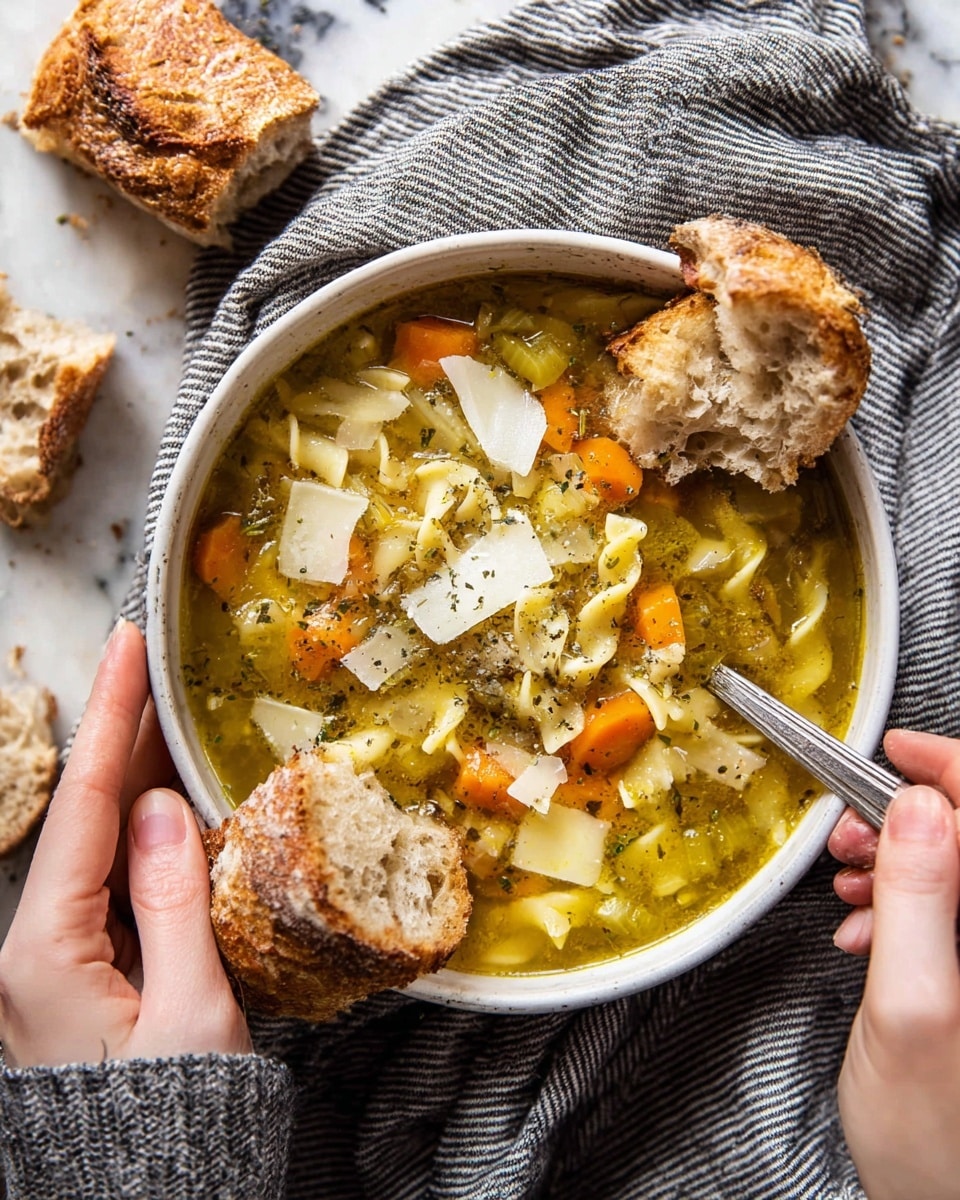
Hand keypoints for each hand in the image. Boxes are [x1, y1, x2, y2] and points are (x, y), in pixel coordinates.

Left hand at [0, 620, 249, 1066]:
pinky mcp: (90, 973)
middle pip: (88, 814)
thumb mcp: (191, 1011)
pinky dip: (151, 833)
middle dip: (121, 734)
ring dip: (139, 779)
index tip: (127, 646)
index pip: (86, 804)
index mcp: (48, 950)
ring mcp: (62, 960)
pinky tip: (180, 803)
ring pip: (104, 844)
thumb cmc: (175, 1128)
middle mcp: (39, 946)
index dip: (110, 716)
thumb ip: (174, 899)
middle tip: (156, 662)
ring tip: (173, 715)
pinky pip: (120, 881)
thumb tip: (159, 806)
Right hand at [832, 731, 959, 1199]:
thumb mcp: (911, 1006)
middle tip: (850, 838)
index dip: (948, 764)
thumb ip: (919, 895)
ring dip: (896, 862)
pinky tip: (864, 929)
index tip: (896, 748)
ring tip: (849, 890)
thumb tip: (918, 804)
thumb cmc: (935, 1137)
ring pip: (951, 867)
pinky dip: (900, 904)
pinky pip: (942, 908)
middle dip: (906, 819)